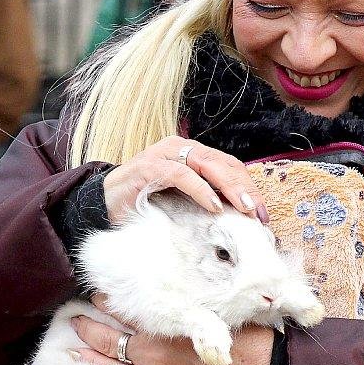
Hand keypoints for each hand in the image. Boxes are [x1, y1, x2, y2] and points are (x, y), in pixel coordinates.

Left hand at [70, 294, 272, 364]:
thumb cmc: (245, 332)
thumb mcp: (220, 304)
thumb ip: (197, 291)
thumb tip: (188, 266)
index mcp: (165, 326)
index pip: (126, 310)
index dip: (108, 300)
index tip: (97, 289)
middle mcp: (154, 352)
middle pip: (112, 337)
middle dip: (91, 326)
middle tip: (76, 315)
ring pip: (114, 361)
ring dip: (93, 350)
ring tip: (76, 340)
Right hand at [102, 136, 265, 224]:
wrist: (102, 206)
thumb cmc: (144, 205)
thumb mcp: (181, 201)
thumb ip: (205, 199)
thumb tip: (240, 216)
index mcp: (190, 153)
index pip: (229, 165)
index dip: (248, 186)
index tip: (262, 213)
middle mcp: (179, 148)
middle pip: (223, 163)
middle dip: (245, 187)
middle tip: (259, 212)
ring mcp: (163, 154)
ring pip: (207, 164)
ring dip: (230, 187)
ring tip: (244, 208)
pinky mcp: (149, 166)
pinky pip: (181, 175)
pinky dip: (201, 190)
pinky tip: (214, 206)